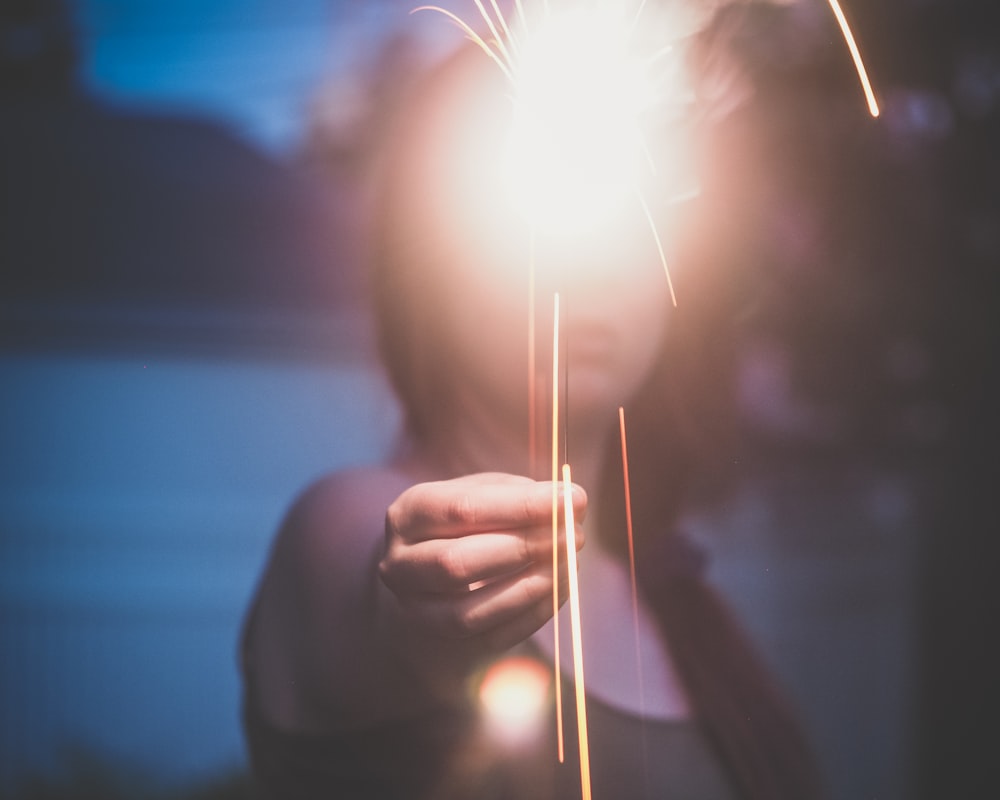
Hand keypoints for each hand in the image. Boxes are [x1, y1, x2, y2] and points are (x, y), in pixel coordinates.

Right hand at [379, 473, 585, 653]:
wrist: (433, 574)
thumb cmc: (468, 523)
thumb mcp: (484, 494)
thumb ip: (521, 495)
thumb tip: (569, 502)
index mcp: (408, 515)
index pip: (461, 510)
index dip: (520, 506)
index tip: (571, 499)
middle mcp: (400, 566)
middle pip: (457, 562)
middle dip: (523, 547)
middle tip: (574, 534)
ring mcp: (417, 611)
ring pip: (469, 610)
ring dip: (530, 585)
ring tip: (569, 561)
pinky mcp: (444, 643)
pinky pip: (491, 637)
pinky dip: (533, 614)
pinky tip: (561, 586)